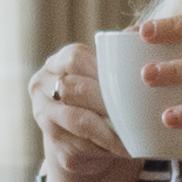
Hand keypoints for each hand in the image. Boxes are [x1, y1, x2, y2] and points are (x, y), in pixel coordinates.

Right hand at [29, 44, 127, 169]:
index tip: (127, 80)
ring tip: (135, 134)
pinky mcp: (55, 147)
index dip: (100, 68)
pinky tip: (126, 149)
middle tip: (135, 110)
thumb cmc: (102, 99)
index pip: (74, 57)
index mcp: (57, 63)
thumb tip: (137, 32)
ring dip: (110, 130)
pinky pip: (82, 147)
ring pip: (78, 122)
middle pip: (73, 89)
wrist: (87, 141)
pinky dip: (107, 149)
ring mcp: (45, 119)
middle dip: (106, 102)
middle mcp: (43, 88)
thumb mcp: (107, 75)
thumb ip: (120, 56)